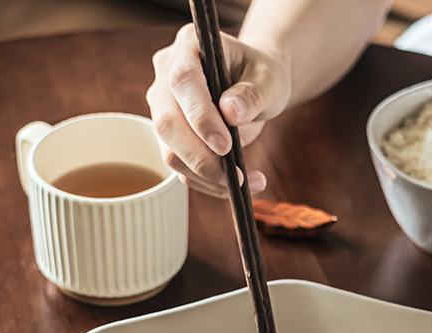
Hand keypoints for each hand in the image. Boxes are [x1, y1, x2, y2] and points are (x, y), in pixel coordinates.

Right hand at [146, 24, 291, 196]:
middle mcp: (166, 76)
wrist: (254, 89)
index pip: (183, 81)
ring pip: (169, 152)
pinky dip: (207, 183)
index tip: (225, 145)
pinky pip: (181, 168)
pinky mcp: (170, 138)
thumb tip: (231, 112)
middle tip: (236, 176)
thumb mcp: (268, 80)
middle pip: (167, 123)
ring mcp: (163, 109)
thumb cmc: (261, 78)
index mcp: (189, 47)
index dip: (200, 116)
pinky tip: (234, 186)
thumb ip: (253, 93)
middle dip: (200, 156)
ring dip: (206, 176)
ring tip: (246, 183)